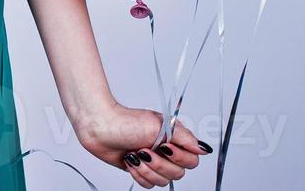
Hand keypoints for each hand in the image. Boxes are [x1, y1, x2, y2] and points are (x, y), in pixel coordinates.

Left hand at [74, 103, 211, 187]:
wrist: (99, 126)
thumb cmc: (126, 120)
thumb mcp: (159, 124)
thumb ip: (184, 138)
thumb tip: (204, 149)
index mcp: (173, 139)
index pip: (192, 160)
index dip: (179, 157)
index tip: (165, 146)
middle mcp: (164, 151)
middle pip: (178, 174)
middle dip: (159, 164)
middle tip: (144, 150)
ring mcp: (152, 161)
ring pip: (163, 182)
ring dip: (147, 169)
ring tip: (135, 154)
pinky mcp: (139, 169)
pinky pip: (148, 185)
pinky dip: (139, 174)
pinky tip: (130, 161)